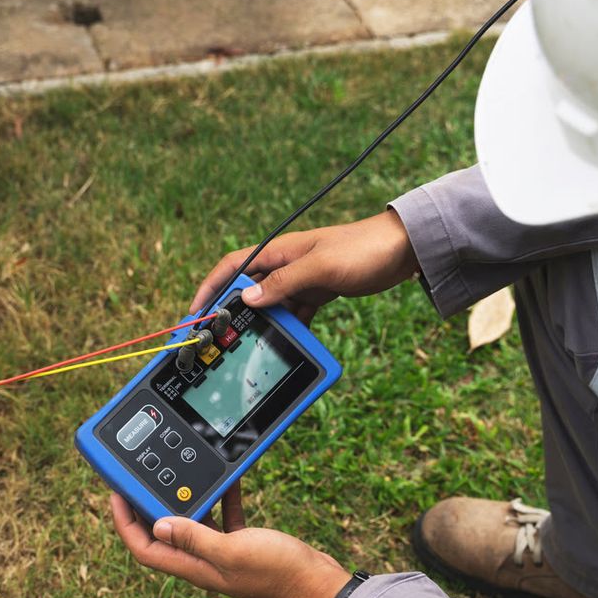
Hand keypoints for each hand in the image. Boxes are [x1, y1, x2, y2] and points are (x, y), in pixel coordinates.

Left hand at [110, 483, 350, 597]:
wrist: (315, 582)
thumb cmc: (277, 572)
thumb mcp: (232, 551)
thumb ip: (195, 537)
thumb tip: (158, 524)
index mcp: (195, 567)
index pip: (146, 548)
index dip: (125, 523)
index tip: (116, 495)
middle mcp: (204, 561)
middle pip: (164, 533)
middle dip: (149, 507)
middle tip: (141, 478)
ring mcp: (223, 553)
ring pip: (193, 522)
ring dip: (185, 499)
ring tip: (179, 473)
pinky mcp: (244, 543)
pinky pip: (224, 516)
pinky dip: (222, 497)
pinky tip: (228, 480)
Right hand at [190, 209, 419, 323]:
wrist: (403, 249)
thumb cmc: (363, 249)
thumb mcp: (321, 267)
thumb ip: (284, 282)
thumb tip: (247, 300)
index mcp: (279, 251)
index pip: (232, 267)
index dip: (209, 287)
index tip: (194, 312)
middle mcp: (285, 265)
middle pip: (246, 290)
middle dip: (231, 313)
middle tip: (217, 340)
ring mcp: (302, 280)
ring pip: (270, 306)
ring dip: (261, 325)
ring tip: (248, 348)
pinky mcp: (318, 292)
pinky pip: (295, 314)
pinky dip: (290, 329)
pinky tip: (286, 345)